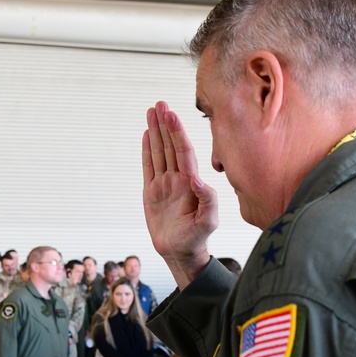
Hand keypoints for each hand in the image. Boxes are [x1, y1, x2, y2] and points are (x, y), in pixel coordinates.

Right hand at [142, 101, 217, 288]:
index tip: (171, 114)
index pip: (183, 151)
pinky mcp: (152, 192)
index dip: (177, 132)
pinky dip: (147, 150)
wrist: (180, 252)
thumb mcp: (208, 221)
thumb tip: (196, 178)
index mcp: (191, 182)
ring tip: (151, 112)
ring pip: (159, 152)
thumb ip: (208, 199)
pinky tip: (146, 134)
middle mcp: (178, 179)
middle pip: (170, 145)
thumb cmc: (197, 238)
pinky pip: (149, 166)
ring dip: (155, 132)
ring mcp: (165, 184)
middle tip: (159, 104)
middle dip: (165, 124)